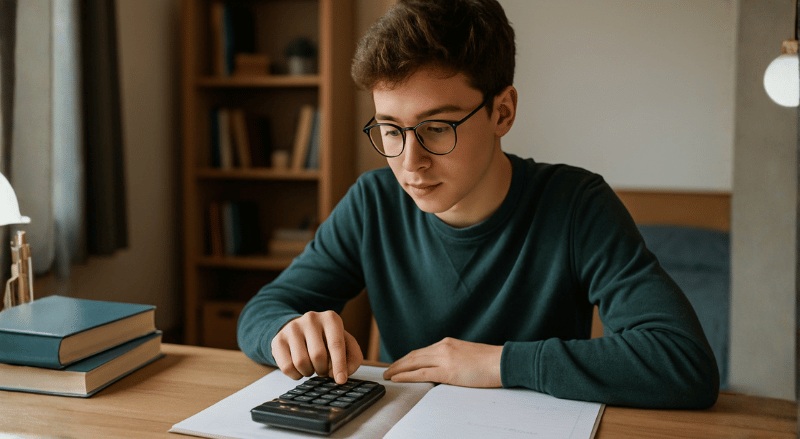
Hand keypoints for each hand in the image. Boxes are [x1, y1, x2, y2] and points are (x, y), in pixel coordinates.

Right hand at [271, 311, 362, 383]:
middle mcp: (311, 319)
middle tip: (323, 370)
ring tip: (312, 367)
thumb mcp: (346, 344)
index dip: (339, 365)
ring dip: (309, 372)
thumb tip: (341, 375)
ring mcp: (292, 328)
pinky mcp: (278, 339)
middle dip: (322, 369)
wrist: (300, 329)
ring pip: (301, 362)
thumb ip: (352, 358)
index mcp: (331, 318)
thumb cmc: (327, 340)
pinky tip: (300, 368)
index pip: (336, 344)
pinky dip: (296, 375)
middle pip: (318, 355)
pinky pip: (286, 367)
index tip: (340, 380)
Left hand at [383, 337, 502, 387]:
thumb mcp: (466, 354)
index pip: (421, 351)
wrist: (501, 361)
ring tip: (387, 375)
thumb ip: (453, 357)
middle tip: (386, 371)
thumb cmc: (489, 361)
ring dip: (398, 369)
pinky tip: (397, 378)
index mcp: (447, 343)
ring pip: (414, 363)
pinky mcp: (447, 372)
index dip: (407, 358)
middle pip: (414, 356)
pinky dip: (406, 375)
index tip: (398, 364)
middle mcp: (443, 347)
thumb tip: (445, 366)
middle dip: (398, 363)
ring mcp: (444, 358)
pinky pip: (421, 373)